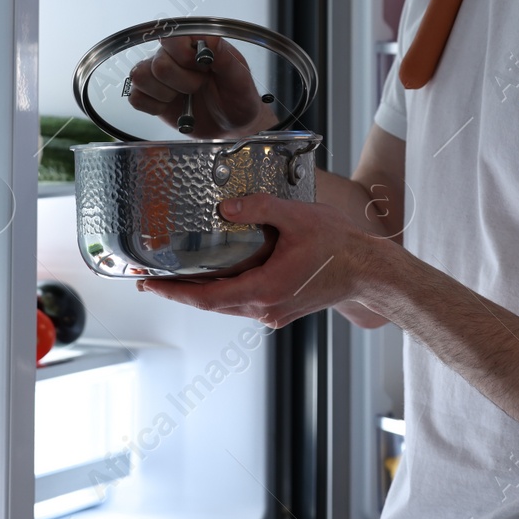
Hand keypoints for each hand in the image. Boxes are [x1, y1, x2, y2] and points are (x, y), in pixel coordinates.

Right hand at [125, 35, 278, 139]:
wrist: (232, 124)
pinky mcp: (150, 96)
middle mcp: (172, 55)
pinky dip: (153, 106)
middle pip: (158, 63)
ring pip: (140, 76)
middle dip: (182, 82)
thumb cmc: (237, 98)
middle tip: (198, 87)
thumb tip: (211, 41)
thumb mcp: (240, 80)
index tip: (203, 69)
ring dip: (165, 94)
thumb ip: (226, 60)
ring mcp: (158, 76)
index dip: (185, 56)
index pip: (172, 37)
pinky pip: (135, 97)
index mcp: (195, 43)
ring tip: (183, 97)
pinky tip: (170, 106)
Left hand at [137, 193, 387, 328]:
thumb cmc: (340, 248)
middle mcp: (266, 308)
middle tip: (151, 280)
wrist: (370, 272)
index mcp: (265, 290)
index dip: (173, 292)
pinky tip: (220, 275)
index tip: (148, 285)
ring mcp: (274, 311)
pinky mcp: (282, 308)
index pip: (206, 298)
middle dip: (179, 292)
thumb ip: (259, 209)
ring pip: (228, 304)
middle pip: (211, 304)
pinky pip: (245, 302)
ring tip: (177, 278)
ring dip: (202, 292)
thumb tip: (225, 207)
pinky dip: (225, 291)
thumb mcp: (297, 217)